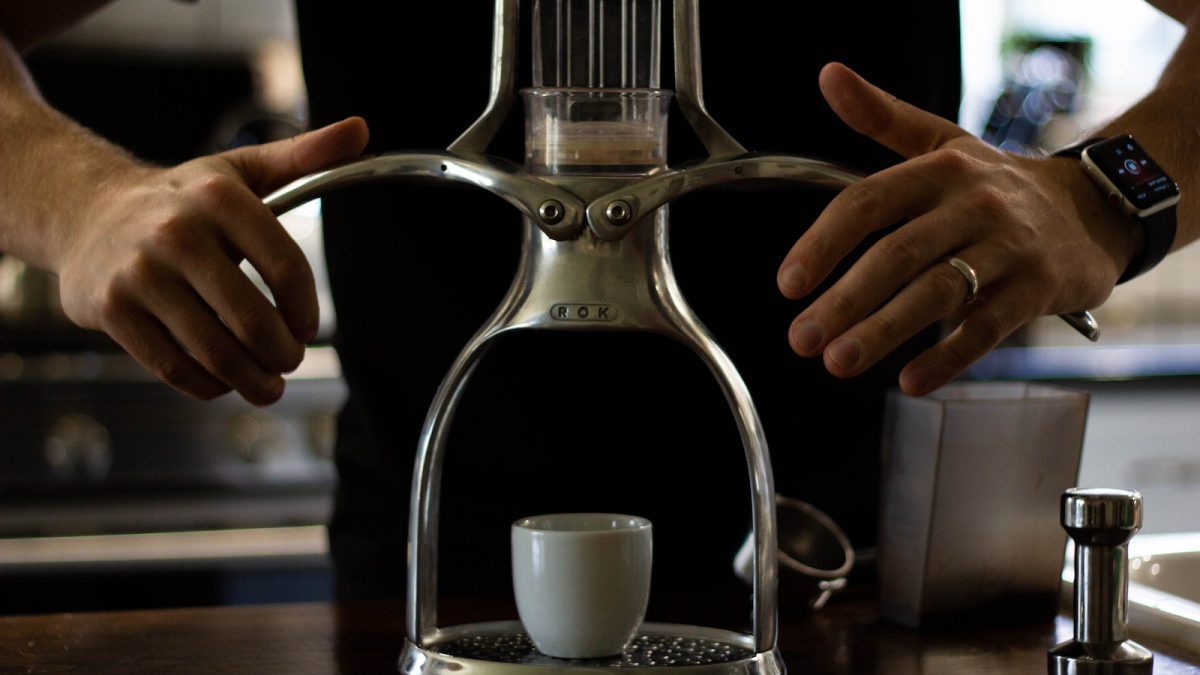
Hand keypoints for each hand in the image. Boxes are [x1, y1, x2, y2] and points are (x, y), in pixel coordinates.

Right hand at [55, 117, 368, 404]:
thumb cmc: (182, 199)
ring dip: (251, 380)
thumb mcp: (243, 170)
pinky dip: (207, 385)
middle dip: (282, 354)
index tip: (307, 328)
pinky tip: (222, 382)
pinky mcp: (111, 310)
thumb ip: (305, 154)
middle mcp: (176, 233)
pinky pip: (172, 366)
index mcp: (219, 199)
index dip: (305, 310)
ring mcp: (139, 274)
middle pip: (252, 320)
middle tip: (288, 361)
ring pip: (214, 351)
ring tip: (267, 385)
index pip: (286, 267)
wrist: (86, 212)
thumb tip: (362, 130)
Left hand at [777, 64, 1135, 395]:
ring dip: (883, 330)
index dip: (823, 243)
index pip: (868, 203)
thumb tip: (829, 76)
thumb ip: (881, 117)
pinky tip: (910, 381)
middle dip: (844, 299)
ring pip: (938, 292)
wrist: (1094, 207)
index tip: (788, 284)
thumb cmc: (997, 184)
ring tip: (838, 361)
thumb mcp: (943, 143)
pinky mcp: (1038, 288)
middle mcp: (973, 204)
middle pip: (898, 254)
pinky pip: (987, 327)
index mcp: (939, 169)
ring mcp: (1009, 247)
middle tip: (801, 338)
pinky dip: (948, 356)